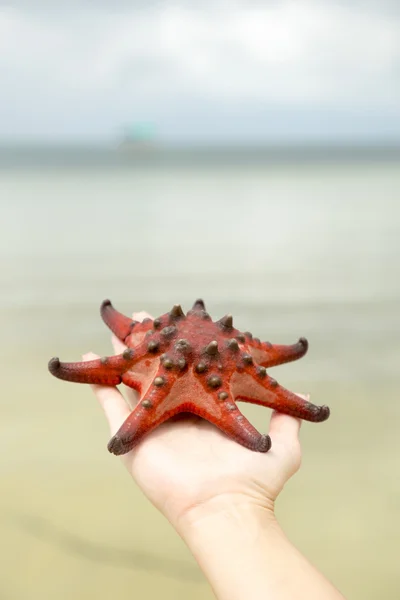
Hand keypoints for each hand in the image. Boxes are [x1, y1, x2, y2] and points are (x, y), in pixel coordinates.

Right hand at [85, 312, 302, 530]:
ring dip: (124, 357)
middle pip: (160, 370)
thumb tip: (306, 396)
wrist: (226, 506)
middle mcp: (178, 414)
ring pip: (133, 382)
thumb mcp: (281, 445)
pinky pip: (110, 406)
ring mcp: (154, 425)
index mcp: (206, 410)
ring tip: (115, 332)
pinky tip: (90, 357)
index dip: (184, 348)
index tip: (182, 322)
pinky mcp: (135, 437)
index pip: (191, 371)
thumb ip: (287, 418)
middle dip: (152, 345)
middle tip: (144, 315)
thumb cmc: (254, 479)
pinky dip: (99, 384)